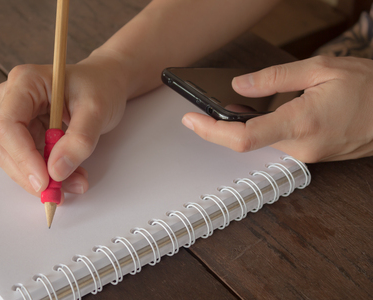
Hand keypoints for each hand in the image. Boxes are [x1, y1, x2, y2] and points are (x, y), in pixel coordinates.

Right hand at [0, 55, 128, 198]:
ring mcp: (18, 118)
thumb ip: (79, 140)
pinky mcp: (27, 134)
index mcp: (25, 82)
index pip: (9, 125)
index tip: (45, 181)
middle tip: (59, 193)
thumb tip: (56, 171)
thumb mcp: (97, 110)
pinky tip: (72, 177)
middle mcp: (13, 99)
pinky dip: (50, 175)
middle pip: (7, 146)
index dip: (23, 157)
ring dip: (43, 178)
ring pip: (16, 160)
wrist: (107, 84)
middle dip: (32, 174)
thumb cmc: (101, 86)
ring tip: (77, 182)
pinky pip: (30, 162)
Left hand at [181, 56, 372, 161]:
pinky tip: (256, 115)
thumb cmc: (370, 89)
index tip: (190, 119)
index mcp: (301, 123)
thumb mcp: (321, 69)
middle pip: (245, 141)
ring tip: (224, 109)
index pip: (242, 137)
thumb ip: (275, 78)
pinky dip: (261, 130)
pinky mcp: (309, 155)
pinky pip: (276, 143)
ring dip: (241, 127)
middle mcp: (300, 147)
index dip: (210, 131)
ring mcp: (305, 155)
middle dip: (220, 126)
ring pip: (260, 142)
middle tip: (200, 109)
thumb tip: (240, 86)